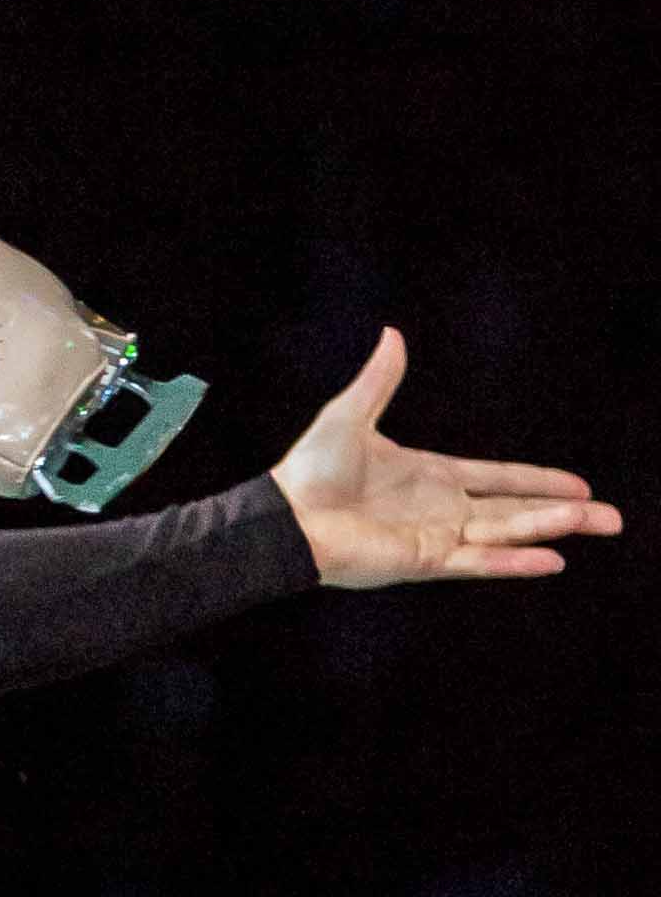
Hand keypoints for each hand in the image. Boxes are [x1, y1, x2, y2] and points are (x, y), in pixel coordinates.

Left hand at [274, 329, 620, 587]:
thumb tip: (392, 335)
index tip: (580, 486)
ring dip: (550, 528)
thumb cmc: (310, 471)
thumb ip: (381, 380)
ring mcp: (438, 537)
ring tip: (594, 524)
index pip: (501, 479)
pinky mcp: (425, 560)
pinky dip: (514, 561)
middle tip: (612, 518)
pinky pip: (479, 560)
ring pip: (508, 532)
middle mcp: (443, 509)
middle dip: (565, 513)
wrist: (285, 517)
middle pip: (517, 510)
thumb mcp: (351, 415)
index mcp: (433, 477)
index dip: (540, 481)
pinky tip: (550, 560)